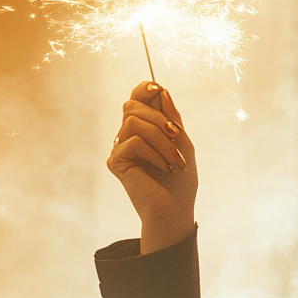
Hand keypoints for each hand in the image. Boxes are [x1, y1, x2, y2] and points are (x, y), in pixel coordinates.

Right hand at [107, 81, 198, 252]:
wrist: (175, 209)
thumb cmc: (181, 179)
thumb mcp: (182, 143)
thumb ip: (172, 117)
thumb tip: (161, 90)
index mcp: (144, 127)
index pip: (136, 98)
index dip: (144, 88)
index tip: (158, 88)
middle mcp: (127, 135)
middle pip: (132, 105)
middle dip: (159, 116)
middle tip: (177, 135)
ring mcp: (120, 148)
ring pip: (133, 122)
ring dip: (161, 139)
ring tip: (174, 160)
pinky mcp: (115, 161)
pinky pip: (133, 142)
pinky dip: (154, 153)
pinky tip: (163, 168)